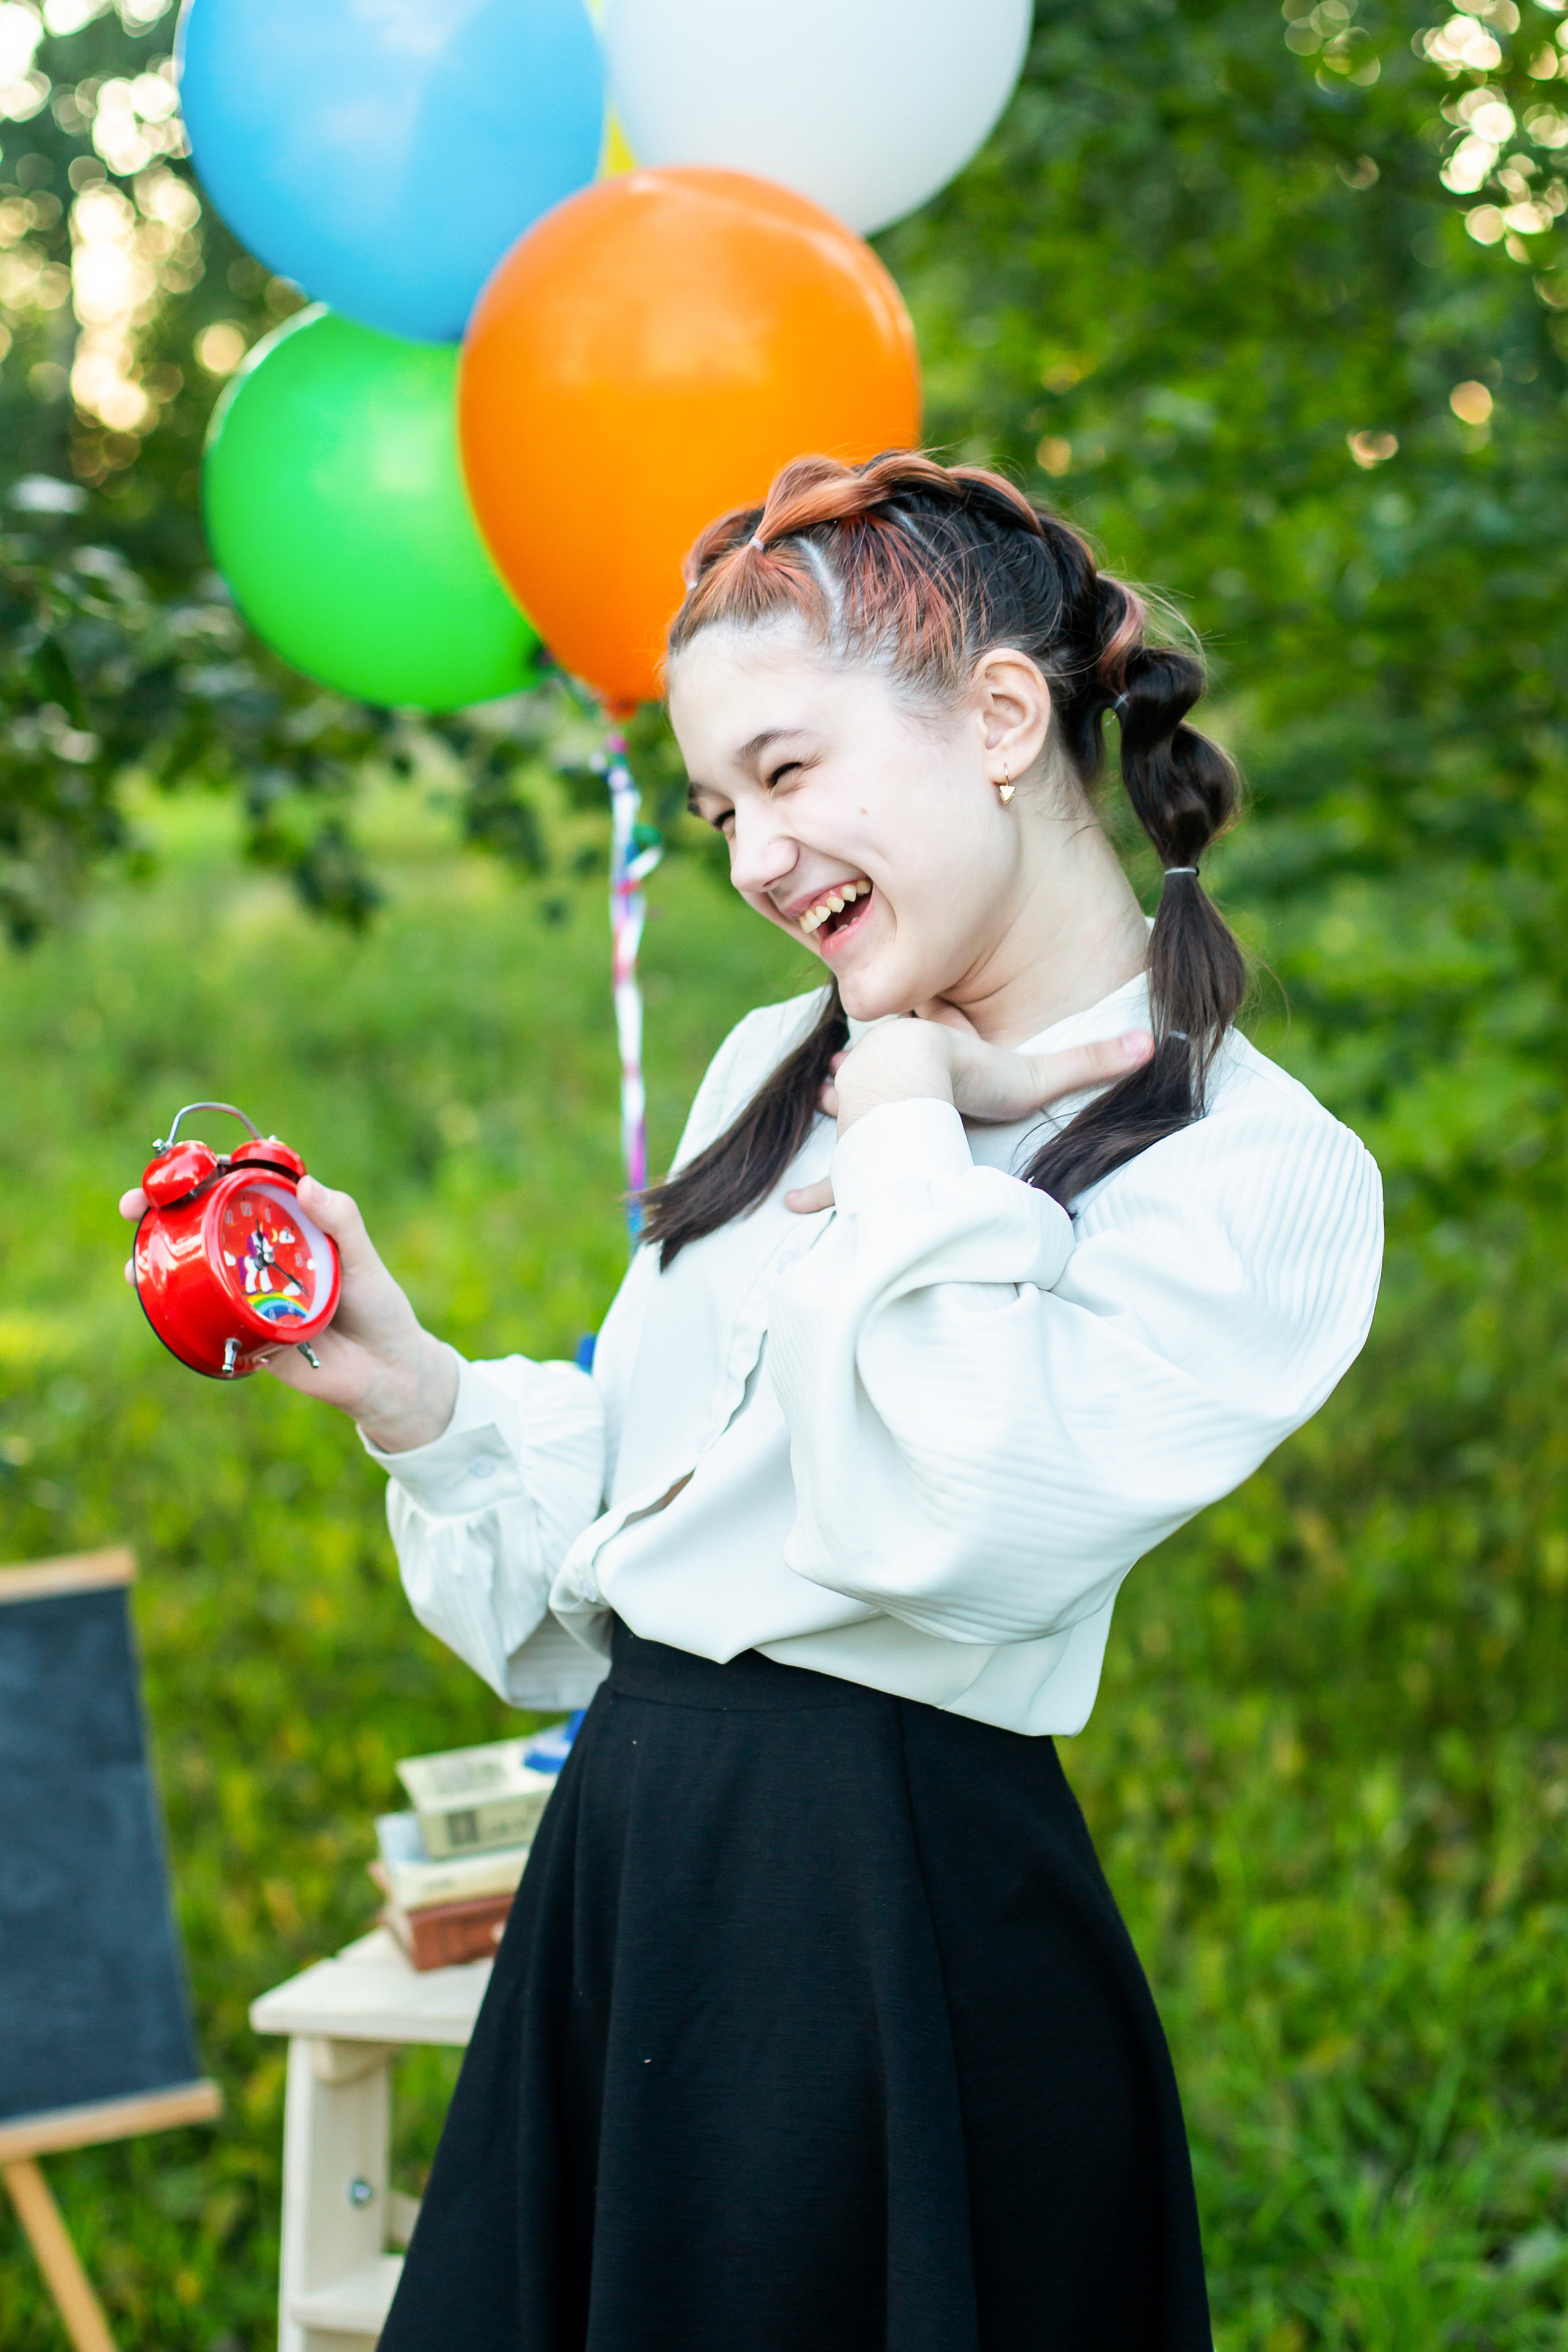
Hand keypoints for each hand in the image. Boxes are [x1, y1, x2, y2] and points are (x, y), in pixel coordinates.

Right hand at [119, 1175, 458, 1450]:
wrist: (384, 1373)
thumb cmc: (377, 1307)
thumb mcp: (363, 1260)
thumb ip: (341, 1222)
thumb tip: (306, 1185)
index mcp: (285, 1226)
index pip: (237, 1189)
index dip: (201, 1173)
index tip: (175, 1169)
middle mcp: (258, 1255)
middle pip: (202, 1226)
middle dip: (160, 1213)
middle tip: (133, 1208)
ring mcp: (246, 1293)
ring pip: (193, 1271)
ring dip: (155, 1263)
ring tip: (134, 1264)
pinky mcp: (241, 1332)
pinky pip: (203, 1318)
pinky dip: (175, 1310)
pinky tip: (156, 1304)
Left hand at [784, 1010, 1153, 1214]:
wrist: (919, 1077)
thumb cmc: (974, 1072)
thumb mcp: (1037, 1073)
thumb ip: (1090, 1061)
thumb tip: (1152, 1040)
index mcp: (922, 1060)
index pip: (911, 1058)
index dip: (899, 1060)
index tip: (872, 1059)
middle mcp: (885, 1084)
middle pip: (867, 1088)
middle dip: (852, 1092)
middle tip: (830, 1093)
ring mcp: (866, 1118)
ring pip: (845, 1126)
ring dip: (836, 1133)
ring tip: (815, 1142)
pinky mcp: (859, 1156)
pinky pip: (836, 1178)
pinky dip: (820, 1193)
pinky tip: (793, 1204)